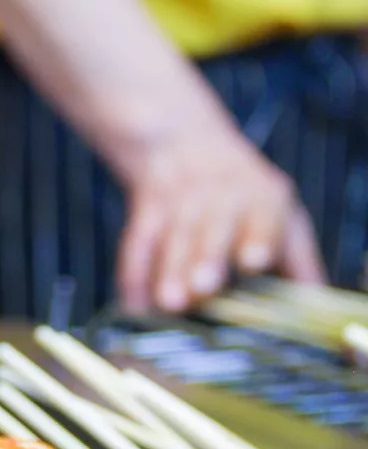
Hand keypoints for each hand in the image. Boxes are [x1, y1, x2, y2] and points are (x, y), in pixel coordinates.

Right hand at [115, 120, 326, 313]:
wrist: (183, 142)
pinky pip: (137, 243)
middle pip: (213, 230)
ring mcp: (180, 199)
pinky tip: (135, 306)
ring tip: (170, 304)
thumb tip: (314, 304)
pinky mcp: (146, 206)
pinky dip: (134, 277)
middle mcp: (221, 194)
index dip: (259, 238)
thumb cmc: (242, 195)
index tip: (255, 262)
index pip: (264, 216)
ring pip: (173, 239)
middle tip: (204, 287)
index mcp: (263, 198)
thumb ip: (298, 261)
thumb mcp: (280, 213)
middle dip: (207, 258)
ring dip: (169, 272)